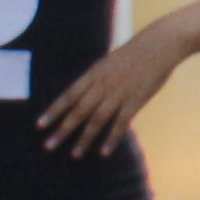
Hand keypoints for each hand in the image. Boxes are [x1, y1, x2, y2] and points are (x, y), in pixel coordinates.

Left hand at [42, 28, 180, 158]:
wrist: (159, 45)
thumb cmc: (133, 53)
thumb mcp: (107, 63)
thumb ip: (95, 78)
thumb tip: (83, 90)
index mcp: (93, 75)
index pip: (68, 96)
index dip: (54, 111)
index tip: (39, 125)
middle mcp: (102, 86)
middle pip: (78, 111)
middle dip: (62, 130)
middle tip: (48, 146)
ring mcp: (119, 94)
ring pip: (97, 120)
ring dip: (84, 139)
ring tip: (74, 154)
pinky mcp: (136, 101)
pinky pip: (121, 123)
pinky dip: (112, 138)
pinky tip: (103, 152)